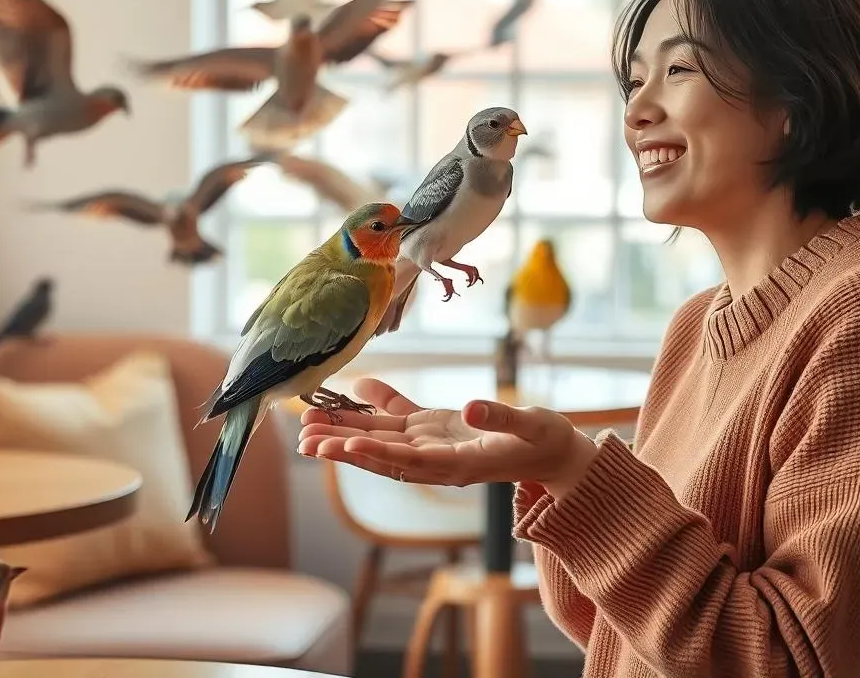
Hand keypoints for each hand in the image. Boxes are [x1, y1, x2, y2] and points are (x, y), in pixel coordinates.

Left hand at [297, 378, 598, 495]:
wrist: (554, 454)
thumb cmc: (546, 442)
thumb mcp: (531, 427)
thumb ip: (500, 418)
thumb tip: (470, 409)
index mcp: (459, 464)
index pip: (410, 461)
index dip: (378, 453)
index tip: (347, 446)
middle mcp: (438, 460)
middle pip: (383, 454)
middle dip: (344, 447)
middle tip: (305, 439)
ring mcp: (434, 446)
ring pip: (382, 440)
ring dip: (346, 432)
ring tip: (308, 424)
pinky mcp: (435, 431)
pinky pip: (398, 421)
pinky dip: (372, 411)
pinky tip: (348, 395)